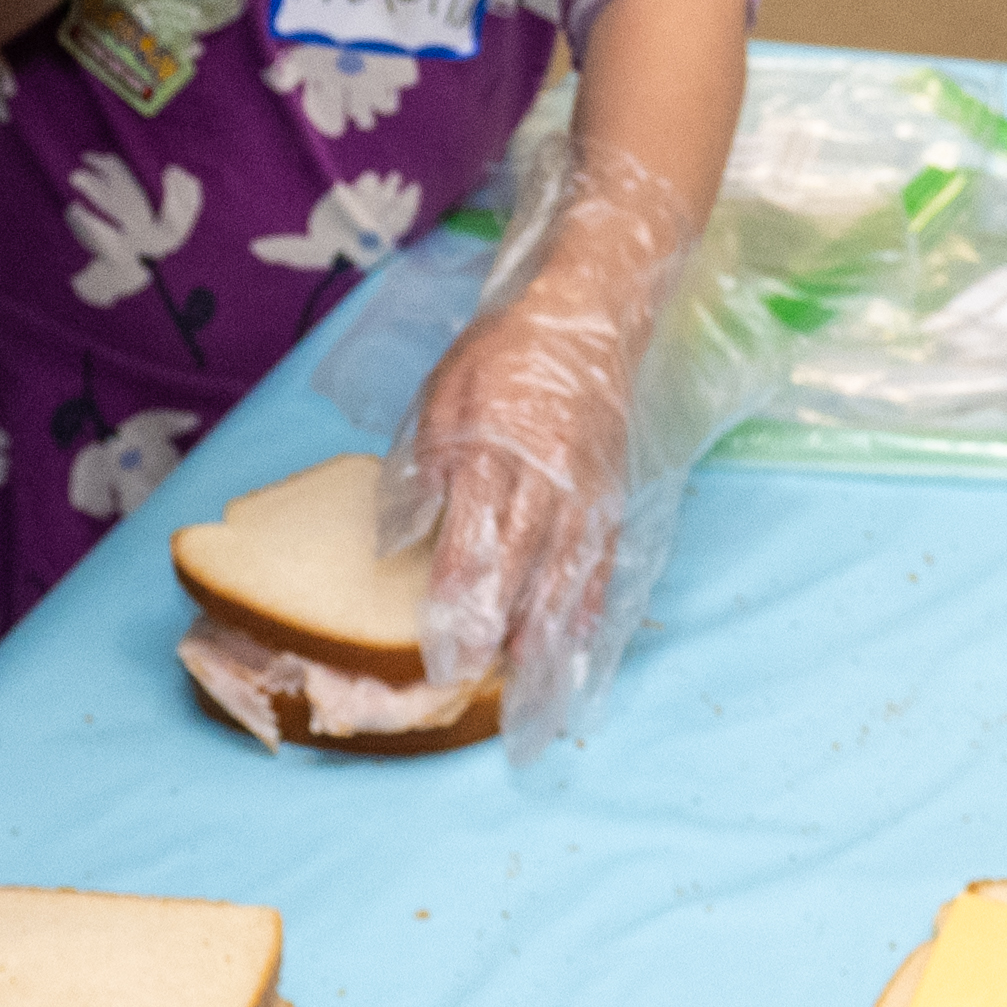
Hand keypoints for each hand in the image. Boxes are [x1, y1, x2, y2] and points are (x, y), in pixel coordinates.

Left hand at [392, 271, 637, 711]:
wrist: (587, 314)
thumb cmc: (501, 356)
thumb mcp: (440, 397)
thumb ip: (420, 472)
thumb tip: (395, 543)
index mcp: (492, 450)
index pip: (472, 539)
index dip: (457, 600)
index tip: (442, 650)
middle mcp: (544, 478)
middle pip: (522, 569)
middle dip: (499, 633)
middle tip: (479, 689)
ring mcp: (586, 490)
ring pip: (567, 576)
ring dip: (548, 638)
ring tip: (533, 692)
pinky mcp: (612, 495)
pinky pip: (603, 560)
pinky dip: (591, 607)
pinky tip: (580, 645)